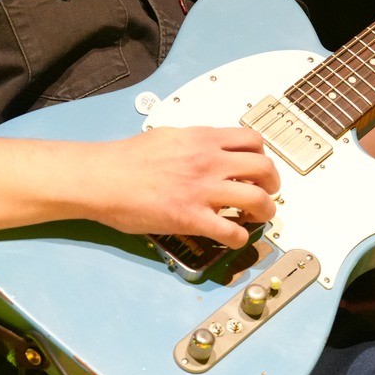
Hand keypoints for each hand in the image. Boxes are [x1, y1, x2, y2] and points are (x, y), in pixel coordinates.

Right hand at [96, 127, 280, 246]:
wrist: (101, 178)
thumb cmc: (126, 159)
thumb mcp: (168, 136)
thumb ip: (195, 142)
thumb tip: (209, 148)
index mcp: (204, 139)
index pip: (253, 141)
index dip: (263, 156)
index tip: (259, 167)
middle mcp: (210, 161)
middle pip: (265, 169)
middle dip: (273, 184)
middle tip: (267, 194)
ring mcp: (203, 190)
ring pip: (258, 200)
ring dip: (265, 212)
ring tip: (258, 218)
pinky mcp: (192, 218)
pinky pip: (233, 231)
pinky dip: (240, 238)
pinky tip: (233, 238)